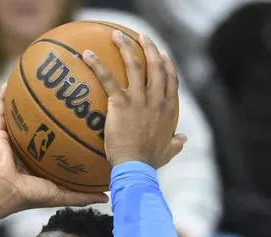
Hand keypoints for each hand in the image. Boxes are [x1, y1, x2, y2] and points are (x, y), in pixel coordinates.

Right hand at [0, 84, 108, 224]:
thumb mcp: (63, 194)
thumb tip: (106, 196)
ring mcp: (10, 140)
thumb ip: (83, 195)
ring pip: (18, 115)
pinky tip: (5, 85)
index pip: (54, 141)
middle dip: (46, 109)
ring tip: (31, 81)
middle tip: (60, 91)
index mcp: (39, 160)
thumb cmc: (31, 196)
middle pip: (38, 123)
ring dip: (22, 99)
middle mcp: (25, 147)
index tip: (78, 114)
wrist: (5, 194)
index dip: (64, 128)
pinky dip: (1, 100)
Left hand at [83, 30, 184, 169]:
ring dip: (126, 47)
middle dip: (149, 47)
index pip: (170, 80)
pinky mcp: (120, 103)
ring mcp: (139, 99)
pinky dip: (97, 65)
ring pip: (135, 65)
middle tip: (141, 37)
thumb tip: (183, 139)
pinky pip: (108, 78)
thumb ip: (176, 143)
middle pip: (155, 66)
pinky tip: (87, 54)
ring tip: (116, 35)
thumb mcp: (168, 151)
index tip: (162, 54)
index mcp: (168, 108)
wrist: (136, 167)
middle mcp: (156, 99)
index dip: (167, 64)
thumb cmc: (149, 162)